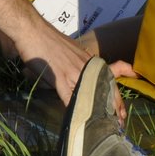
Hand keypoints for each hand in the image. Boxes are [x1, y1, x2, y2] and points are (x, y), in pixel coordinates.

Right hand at [8, 23, 124, 118]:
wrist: (32, 29)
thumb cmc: (47, 40)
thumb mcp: (69, 51)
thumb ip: (75, 64)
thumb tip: (75, 77)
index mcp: (88, 60)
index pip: (109, 78)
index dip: (116, 95)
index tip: (122, 110)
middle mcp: (84, 66)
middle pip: (104, 88)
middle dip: (114, 106)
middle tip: (120, 121)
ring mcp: (73, 72)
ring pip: (90, 95)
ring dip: (97, 112)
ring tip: (105, 126)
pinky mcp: (58, 77)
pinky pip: (68, 97)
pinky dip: (73, 109)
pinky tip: (77, 120)